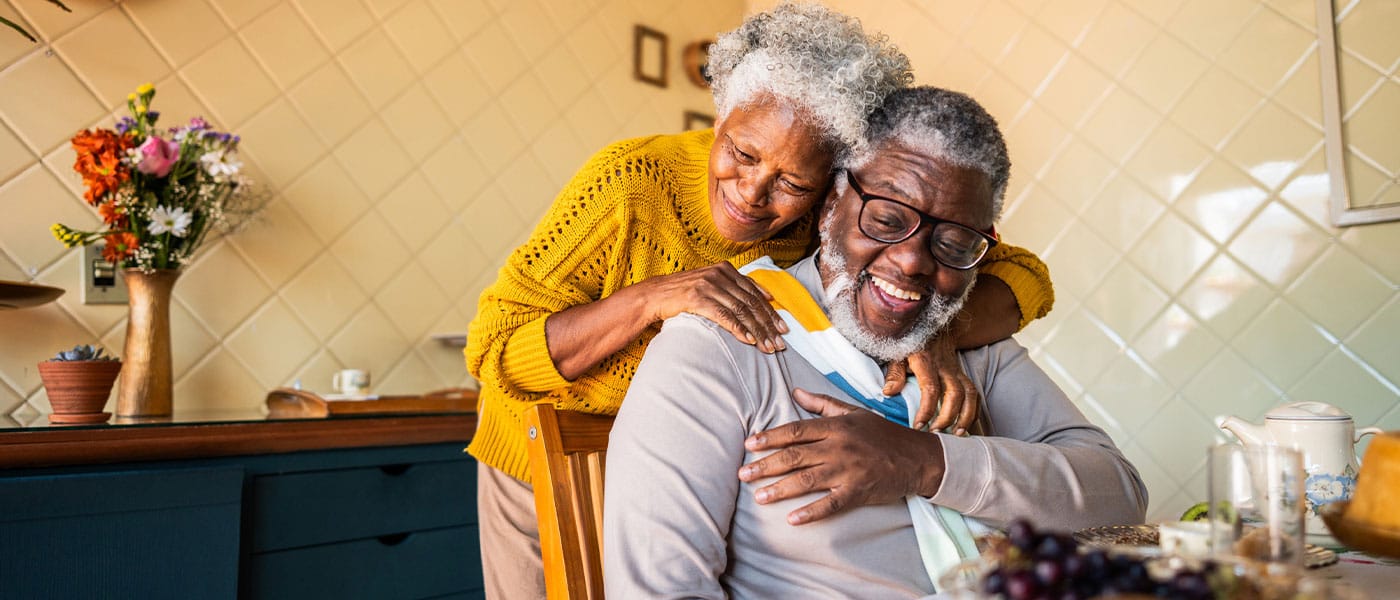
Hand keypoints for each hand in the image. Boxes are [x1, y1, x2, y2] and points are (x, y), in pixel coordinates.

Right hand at [635, 261, 787, 352]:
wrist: (654, 295)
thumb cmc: (684, 294)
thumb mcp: (711, 285)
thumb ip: (735, 288)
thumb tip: (765, 298)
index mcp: (725, 270)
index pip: (755, 293)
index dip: (771, 312)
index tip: (783, 328)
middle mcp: (719, 275)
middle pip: (751, 303)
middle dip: (768, 325)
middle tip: (780, 342)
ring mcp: (708, 285)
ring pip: (741, 311)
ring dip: (757, 332)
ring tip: (768, 347)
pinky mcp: (697, 298)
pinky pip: (724, 316)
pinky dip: (738, 329)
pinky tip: (748, 341)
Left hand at [738, 389, 944, 524]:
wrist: (917, 457)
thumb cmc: (882, 434)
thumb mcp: (853, 413)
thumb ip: (822, 404)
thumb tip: (795, 392)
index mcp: (835, 427)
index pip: (795, 431)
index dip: (770, 437)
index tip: (748, 445)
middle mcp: (838, 447)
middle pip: (795, 456)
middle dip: (766, 465)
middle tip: (742, 475)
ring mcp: (848, 470)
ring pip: (807, 480)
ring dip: (781, 489)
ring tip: (759, 497)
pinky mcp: (858, 491)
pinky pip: (831, 504)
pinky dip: (811, 512)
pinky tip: (792, 519)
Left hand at [881, 333, 978, 434]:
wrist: (931, 327)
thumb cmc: (910, 344)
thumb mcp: (897, 355)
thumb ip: (894, 374)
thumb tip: (889, 393)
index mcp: (926, 363)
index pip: (931, 389)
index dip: (926, 409)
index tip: (918, 426)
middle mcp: (945, 368)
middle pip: (954, 394)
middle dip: (948, 416)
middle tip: (936, 432)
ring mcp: (956, 371)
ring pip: (969, 394)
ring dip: (966, 416)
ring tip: (957, 434)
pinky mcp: (962, 374)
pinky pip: (974, 393)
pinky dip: (973, 410)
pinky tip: (966, 425)